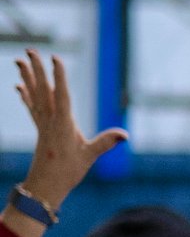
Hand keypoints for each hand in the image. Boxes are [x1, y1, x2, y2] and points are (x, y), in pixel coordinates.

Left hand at [13, 51, 127, 207]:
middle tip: (30, 50)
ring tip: (19, 59)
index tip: (55, 58)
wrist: (45, 186)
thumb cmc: (68, 172)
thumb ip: (105, 142)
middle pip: (42, 89)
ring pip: (33, 94)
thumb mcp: (89, 156)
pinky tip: (19, 85)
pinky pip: (31, 106)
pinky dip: (25, 94)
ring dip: (27, 76)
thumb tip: (125, 134)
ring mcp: (42, 123)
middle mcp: (49, 120)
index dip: (59, 76)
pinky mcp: (40, 128)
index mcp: (62, 124)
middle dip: (36, 69)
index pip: (61, 95)